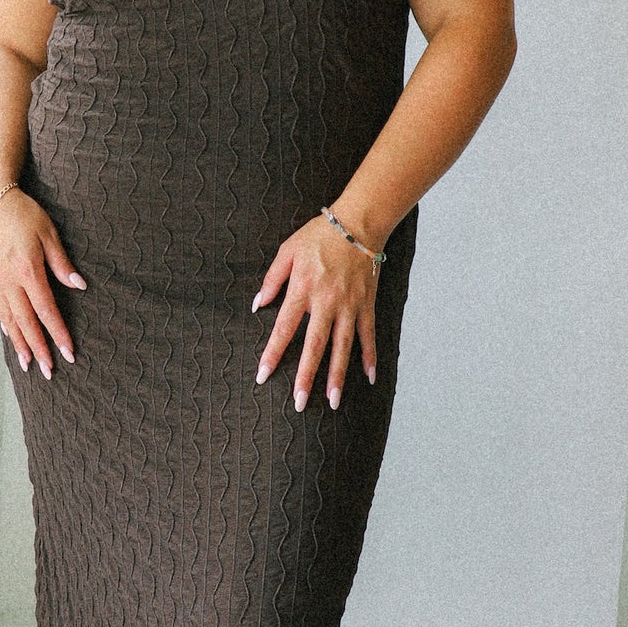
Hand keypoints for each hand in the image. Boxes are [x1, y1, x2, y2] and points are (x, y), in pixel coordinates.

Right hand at [0, 190, 85, 379]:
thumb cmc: (22, 213)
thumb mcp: (48, 233)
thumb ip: (62, 263)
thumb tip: (79, 286)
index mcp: (27, 271)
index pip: (46, 311)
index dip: (57, 334)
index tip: (68, 352)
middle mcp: (9, 282)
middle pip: (26, 323)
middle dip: (39, 349)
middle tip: (49, 372)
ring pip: (10, 321)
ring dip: (20, 345)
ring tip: (27, 365)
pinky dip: (6, 326)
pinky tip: (12, 338)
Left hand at [252, 215, 378, 409]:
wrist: (358, 223)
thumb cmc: (319, 235)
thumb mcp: (287, 251)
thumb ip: (272, 279)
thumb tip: (257, 304)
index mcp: (303, 289)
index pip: (283, 328)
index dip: (272, 353)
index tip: (263, 376)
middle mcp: (326, 302)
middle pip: (314, 346)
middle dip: (307, 376)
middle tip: (300, 403)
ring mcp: (349, 305)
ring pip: (343, 346)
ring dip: (338, 375)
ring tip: (333, 401)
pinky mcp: (367, 304)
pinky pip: (368, 334)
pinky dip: (370, 356)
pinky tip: (369, 377)